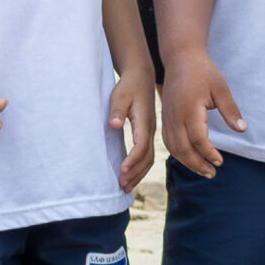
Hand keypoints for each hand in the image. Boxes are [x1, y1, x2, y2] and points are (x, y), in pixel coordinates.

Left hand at [110, 66, 156, 191]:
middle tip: (121, 186)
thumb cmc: (128, 86)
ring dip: (138, 174)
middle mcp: (150, 130)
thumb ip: (116, 110)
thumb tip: (114, 124)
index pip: (141, 146)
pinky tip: (131, 175)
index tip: (121, 171)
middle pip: (147, 158)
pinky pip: (147, 155)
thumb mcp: (119, 95)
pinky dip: (140, 168)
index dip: (132, 160)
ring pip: (148, 159)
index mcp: (144, 122)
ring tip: (126, 187)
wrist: (141, 77)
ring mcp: (150, 133)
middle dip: (135, 174)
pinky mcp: (147, 133)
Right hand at [161, 50, 243, 177]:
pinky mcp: (165, 117)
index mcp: (190, 109)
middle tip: (212, 174)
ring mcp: (167, 117)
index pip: (198, 139)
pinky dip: (178, 153)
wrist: (181, 59)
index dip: (209, 153)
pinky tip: (190, 158)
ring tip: (203, 170)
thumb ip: (230, 110)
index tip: (220, 162)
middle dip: (198, 164)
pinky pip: (168, 141)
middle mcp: (175, 116)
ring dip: (187, 162)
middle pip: (184, 148)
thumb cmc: (204, 72)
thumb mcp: (221, 89)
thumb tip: (242, 130)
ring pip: (173, 147)